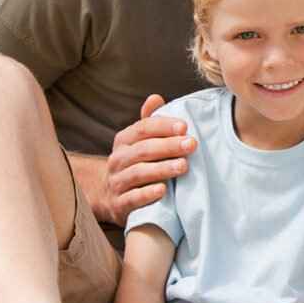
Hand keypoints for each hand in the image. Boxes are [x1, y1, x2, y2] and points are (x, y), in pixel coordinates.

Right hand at [102, 94, 194, 225]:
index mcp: (124, 140)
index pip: (143, 128)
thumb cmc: (136, 163)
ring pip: (138, 173)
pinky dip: (146, 195)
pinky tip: (163, 190)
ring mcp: (117, 182)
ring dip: (162, 169)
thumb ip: (150, 121)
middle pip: (143, 150)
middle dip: (169, 146)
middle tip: (191, 144)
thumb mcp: (140, 141)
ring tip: (183, 166)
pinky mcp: (119, 205)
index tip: (185, 127)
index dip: (164, 126)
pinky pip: (131, 199)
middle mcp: (118, 160)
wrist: (111, 197)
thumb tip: (155, 97)